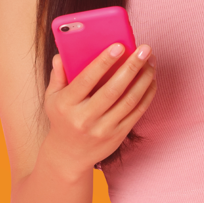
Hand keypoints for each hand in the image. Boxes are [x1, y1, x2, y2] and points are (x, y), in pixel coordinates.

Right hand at [43, 43, 156, 175]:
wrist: (68, 156)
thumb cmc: (62, 119)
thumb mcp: (52, 98)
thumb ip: (57, 75)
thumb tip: (60, 55)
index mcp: (67, 104)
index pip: (87, 79)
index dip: (104, 62)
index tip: (119, 46)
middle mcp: (85, 118)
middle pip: (113, 89)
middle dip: (131, 66)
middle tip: (145, 48)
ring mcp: (103, 129)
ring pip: (129, 100)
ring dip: (144, 78)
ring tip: (151, 61)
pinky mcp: (118, 136)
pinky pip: (137, 112)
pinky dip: (147, 94)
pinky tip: (151, 79)